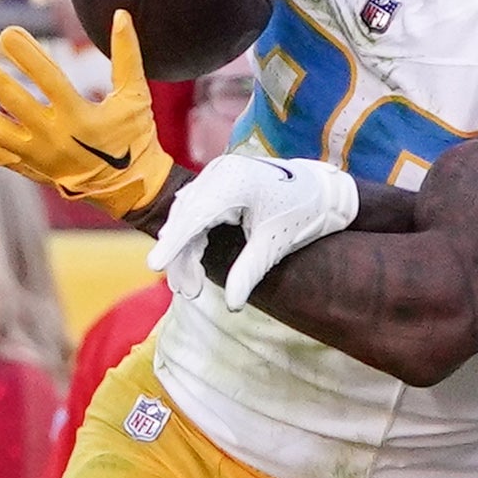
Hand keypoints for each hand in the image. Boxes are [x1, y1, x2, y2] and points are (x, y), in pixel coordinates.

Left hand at [0, 13, 175, 216]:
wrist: (129, 190)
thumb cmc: (134, 138)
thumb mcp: (136, 97)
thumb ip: (128, 56)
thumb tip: (121, 15)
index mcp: (82, 118)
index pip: (50, 81)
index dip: (29, 56)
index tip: (8, 32)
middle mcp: (56, 138)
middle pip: (15, 103)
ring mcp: (39, 156)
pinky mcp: (28, 168)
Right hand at [152, 147, 363, 307]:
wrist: (323, 190)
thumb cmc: (302, 215)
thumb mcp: (274, 246)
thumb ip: (249, 273)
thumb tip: (231, 305)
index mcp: (235, 183)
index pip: (194, 216)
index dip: (173, 244)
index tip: (154, 266)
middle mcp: (221, 172)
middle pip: (186, 216)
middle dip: (180, 255)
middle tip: (185, 289)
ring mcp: (218, 173)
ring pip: (188, 213)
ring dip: (184, 247)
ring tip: (188, 283)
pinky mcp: (219, 180)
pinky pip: (196, 208)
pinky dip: (192, 234)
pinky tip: (191, 260)